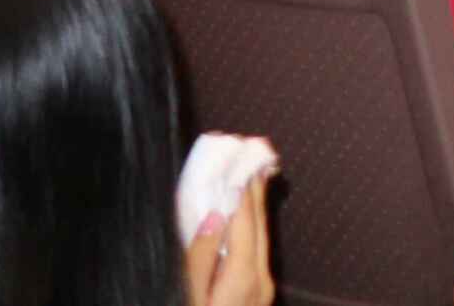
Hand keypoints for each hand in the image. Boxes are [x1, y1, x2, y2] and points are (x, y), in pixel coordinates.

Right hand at [183, 167, 273, 305]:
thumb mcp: (191, 297)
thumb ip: (200, 260)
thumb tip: (214, 216)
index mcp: (243, 276)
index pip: (245, 223)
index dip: (243, 191)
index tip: (241, 162)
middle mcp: (261, 278)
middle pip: (259, 227)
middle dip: (255, 193)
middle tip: (253, 160)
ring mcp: (263, 288)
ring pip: (261, 239)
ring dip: (256, 210)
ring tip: (253, 181)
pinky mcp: (258, 295)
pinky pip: (257, 253)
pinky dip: (252, 231)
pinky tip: (246, 223)